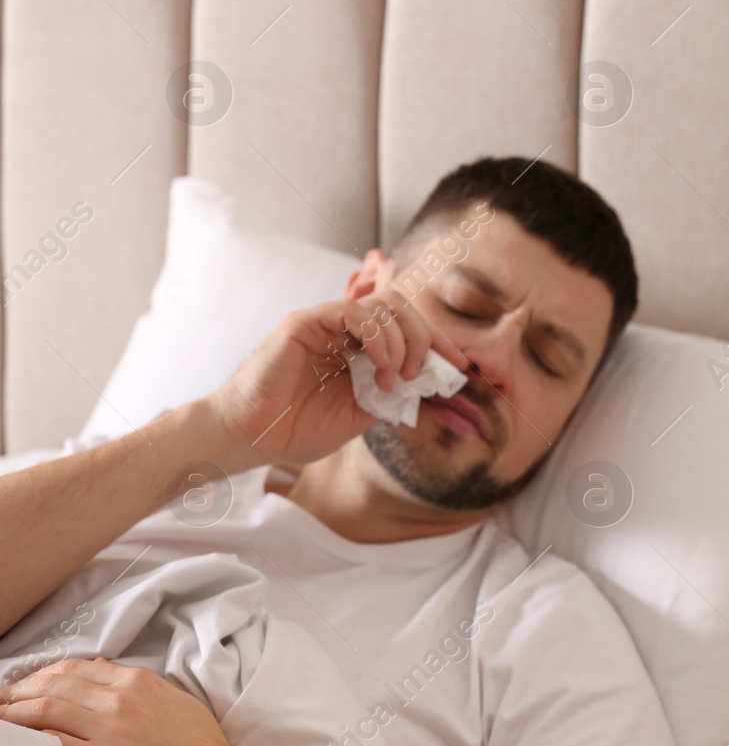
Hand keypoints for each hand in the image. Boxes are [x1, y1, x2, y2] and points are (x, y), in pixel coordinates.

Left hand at [0, 658, 247, 745]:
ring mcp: (109, 729)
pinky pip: (53, 742)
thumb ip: (139, 683)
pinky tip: (18, 739)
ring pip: (46, 709)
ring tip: (1, 715)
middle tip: (4, 698)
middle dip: (21, 689)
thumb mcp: (175, 699)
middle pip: (55, 684)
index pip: (78, 667)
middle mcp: (120, 700)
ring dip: (15, 711)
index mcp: (138, 681)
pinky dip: (29, 737)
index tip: (30, 683)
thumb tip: (103, 670)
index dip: (45, 673)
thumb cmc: (197, 745)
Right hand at [203, 291, 468, 468]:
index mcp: (358, 349)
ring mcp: (324, 323)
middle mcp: (344, 330)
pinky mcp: (305, 323)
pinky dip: (379, 336)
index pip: (407, 328)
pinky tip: (381, 366)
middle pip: (402, 308)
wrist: (252, 439)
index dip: (438, 342)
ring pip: (384, 305)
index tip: (460, 365)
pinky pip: (355, 312)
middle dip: (426, 337)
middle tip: (424, 372)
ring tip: (398, 376)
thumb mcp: (361, 414)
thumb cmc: (297, 429)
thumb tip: (430, 381)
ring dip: (404, 341)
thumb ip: (393, 393)